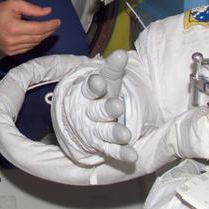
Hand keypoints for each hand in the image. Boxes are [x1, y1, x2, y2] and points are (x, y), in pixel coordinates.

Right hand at [0, 0, 60, 55]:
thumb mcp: (15, 3)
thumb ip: (32, 8)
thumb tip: (48, 12)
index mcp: (15, 27)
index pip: (38, 29)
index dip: (50, 25)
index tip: (58, 21)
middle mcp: (13, 40)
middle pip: (38, 37)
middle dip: (49, 31)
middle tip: (55, 25)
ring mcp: (11, 48)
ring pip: (34, 44)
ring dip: (42, 37)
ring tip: (47, 29)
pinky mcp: (10, 52)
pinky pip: (27, 48)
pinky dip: (34, 42)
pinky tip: (36, 36)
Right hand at [51, 50, 138, 166]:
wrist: (75, 120)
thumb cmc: (96, 96)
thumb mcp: (103, 81)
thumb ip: (113, 69)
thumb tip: (122, 53)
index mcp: (87, 93)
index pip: (90, 87)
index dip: (95, 84)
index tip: (99, 81)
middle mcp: (88, 112)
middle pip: (97, 110)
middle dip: (107, 108)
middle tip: (118, 106)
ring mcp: (93, 130)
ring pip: (104, 131)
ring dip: (115, 133)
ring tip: (126, 134)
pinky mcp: (100, 145)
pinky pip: (111, 150)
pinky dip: (121, 153)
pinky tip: (133, 155)